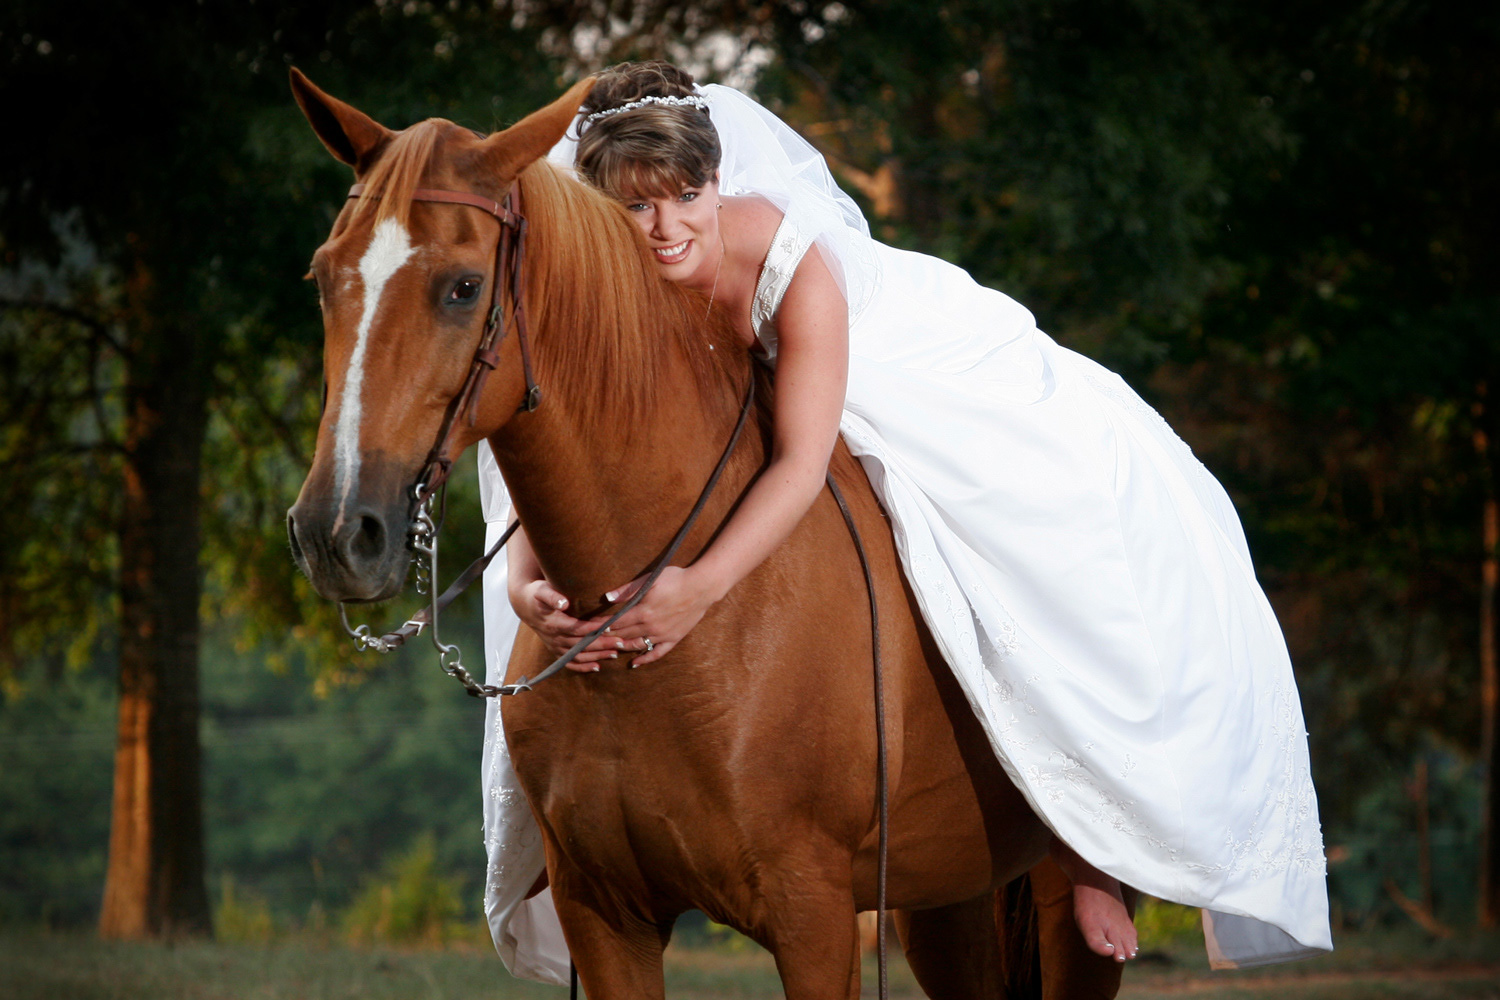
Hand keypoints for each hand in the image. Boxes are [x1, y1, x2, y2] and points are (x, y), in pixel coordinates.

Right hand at [510, 577, 617, 671]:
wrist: (525, 605)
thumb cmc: (537, 594)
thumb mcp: (542, 590)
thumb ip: (552, 596)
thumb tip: (563, 603)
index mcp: (553, 624)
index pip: (577, 628)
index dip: (594, 628)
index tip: (610, 627)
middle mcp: (554, 638)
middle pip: (581, 644)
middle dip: (602, 644)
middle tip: (621, 642)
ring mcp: (555, 646)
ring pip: (578, 656)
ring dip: (597, 656)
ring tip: (615, 653)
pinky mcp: (556, 650)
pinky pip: (570, 663)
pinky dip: (583, 667)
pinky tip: (598, 666)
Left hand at [596, 566, 714, 666]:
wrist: (702, 587)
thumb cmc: (675, 578)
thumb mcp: (650, 579)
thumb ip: (627, 590)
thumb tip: (607, 597)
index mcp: (643, 611)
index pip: (615, 622)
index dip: (600, 625)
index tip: (588, 627)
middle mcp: (651, 627)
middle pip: (623, 635)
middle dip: (607, 637)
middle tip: (593, 641)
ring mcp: (663, 635)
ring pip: (637, 645)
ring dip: (622, 648)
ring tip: (610, 648)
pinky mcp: (674, 639)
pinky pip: (658, 653)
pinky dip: (645, 659)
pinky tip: (635, 663)